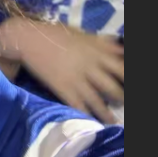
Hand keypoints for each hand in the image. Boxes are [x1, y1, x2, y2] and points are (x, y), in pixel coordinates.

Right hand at [0, 19, 123, 123]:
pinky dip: (86, 115)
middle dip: (120, 99)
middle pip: (114, 88)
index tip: (130, 86)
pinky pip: (78, 106)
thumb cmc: (55, 34)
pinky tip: (92, 122)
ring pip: (99, 101)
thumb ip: (103, 43)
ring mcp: (77, 79)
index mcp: (98, 52)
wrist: (27, 38)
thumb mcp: (83, 34)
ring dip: (108, 114)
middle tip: (122, 105)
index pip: (123, 68)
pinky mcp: (62, 88)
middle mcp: (91, 66)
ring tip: (113, 122)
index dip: (128, 78)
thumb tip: (121, 48)